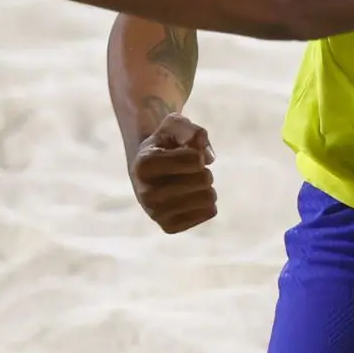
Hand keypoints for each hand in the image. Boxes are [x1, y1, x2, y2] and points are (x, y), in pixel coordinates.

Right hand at [131, 112, 218, 233]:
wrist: (150, 170)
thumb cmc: (165, 144)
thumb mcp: (174, 125)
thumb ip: (189, 129)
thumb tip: (205, 151)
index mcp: (143, 165)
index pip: (195, 160)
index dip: (198, 152)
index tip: (185, 152)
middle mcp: (145, 193)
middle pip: (204, 180)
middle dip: (204, 170)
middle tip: (189, 170)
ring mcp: (156, 213)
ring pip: (208, 198)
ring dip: (206, 186)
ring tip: (190, 183)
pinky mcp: (169, 226)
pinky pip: (209, 212)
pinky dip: (208, 201)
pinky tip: (192, 197)